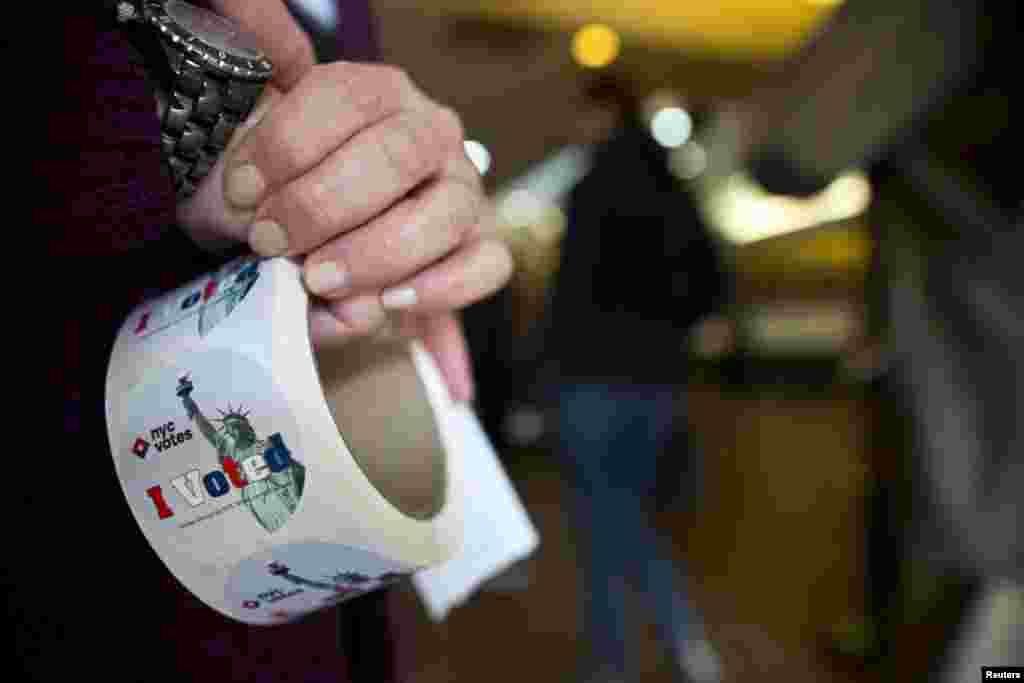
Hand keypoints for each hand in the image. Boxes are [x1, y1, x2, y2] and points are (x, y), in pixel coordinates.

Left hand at [177, 1, 512, 402]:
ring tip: (319, 280)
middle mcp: (432, 133)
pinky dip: (440, 288)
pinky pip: (486, 266)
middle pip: (395, 156)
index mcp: (377, 94)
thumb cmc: (286, 206)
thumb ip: (260, 197)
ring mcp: (465, 191)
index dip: (284, 147)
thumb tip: (289, 259)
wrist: (324, 256)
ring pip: (444, 214)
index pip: (342, 99)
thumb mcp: (256, 181)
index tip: (240, 194)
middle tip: (269, 242)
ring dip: (374, 252)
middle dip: (322, 205)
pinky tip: (388, 302)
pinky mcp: (484, 247)